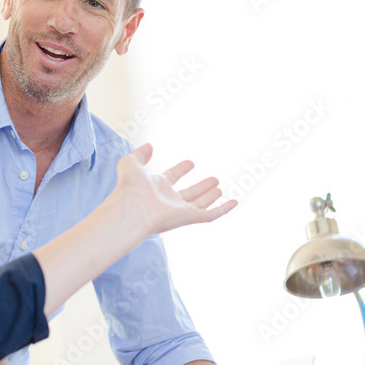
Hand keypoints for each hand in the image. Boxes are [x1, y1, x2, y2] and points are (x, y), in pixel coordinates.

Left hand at [112, 143, 236, 235]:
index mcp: (156, 187)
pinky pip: (211, 215)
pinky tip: (234, 202)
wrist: (132, 207)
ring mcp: (180, 210)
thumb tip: (149, 146)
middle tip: (214, 179)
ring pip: (200, 204)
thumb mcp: (131, 163)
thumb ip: (140, 154)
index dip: (181, 170)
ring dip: (210, 196)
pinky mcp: (190, 218)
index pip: (172, 177)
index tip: (190, 163)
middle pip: (189, 193)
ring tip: (220, 187)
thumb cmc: (129, 187)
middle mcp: (169, 200)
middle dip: (201, 187)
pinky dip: (224, 209)